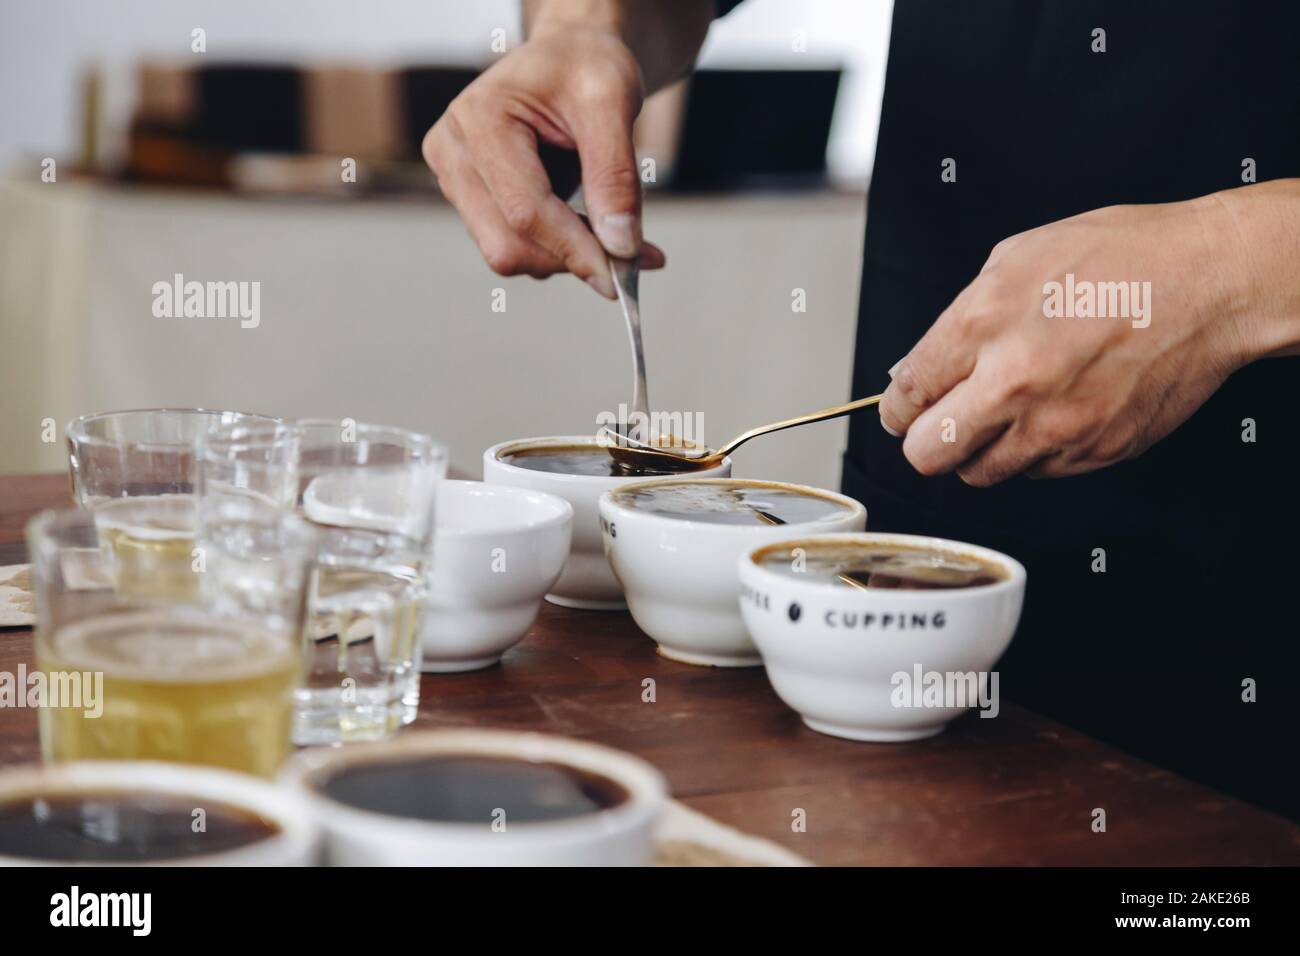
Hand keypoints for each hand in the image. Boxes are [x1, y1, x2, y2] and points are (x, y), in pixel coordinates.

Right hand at [422, 23, 664, 297]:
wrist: (568, 57)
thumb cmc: (586, 66)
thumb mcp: (613, 100)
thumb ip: (615, 175)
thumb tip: (620, 247)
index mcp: (479, 117)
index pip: (525, 210)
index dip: (575, 249)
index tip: (623, 275)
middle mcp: (453, 151)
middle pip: (507, 244)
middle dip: (571, 258)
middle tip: (633, 258)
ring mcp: (455, 179)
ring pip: (507, 253)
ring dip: (568, 256)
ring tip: (616, 230)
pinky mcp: (469, 199)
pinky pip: (512, 245)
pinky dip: (558, 250)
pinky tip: (592, 229)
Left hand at [877, 195, 1265, 485]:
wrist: (1212, 282)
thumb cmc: (1123, 258)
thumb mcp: (1018, 258)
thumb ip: (961, 317)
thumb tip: (923, 364)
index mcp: (984, 324)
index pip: (907, 396)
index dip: (896, 409)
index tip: (902, 411)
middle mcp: (1014, 382)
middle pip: (928, 454)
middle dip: (927, 440)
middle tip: (941, 423)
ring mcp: (1056, 424)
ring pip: (980, 472)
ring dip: (981, 449)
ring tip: (1006, 413)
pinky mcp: (1093, 450)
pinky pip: (1037, 470)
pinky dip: (1035, 450)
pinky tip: (1056, 409)